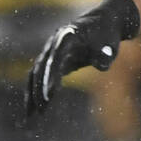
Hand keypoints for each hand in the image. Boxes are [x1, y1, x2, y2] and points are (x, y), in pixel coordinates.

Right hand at [25, 0, 139, 117]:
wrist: (100, 24)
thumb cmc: (106, 35)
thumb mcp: (110, 44)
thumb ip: (105, 55)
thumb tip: (101, 66)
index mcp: (66, 37)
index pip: (54, 58)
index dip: (49, 77)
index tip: (49, 95)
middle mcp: (52, 44)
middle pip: (40, 69)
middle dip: (38, 90)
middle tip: (41, 109)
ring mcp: (49, 53)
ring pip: (34, 76)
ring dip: (32, 95)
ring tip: (31, 117)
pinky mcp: (51, 62)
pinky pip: (40, 79)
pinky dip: (36, 94)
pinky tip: (36, 111)